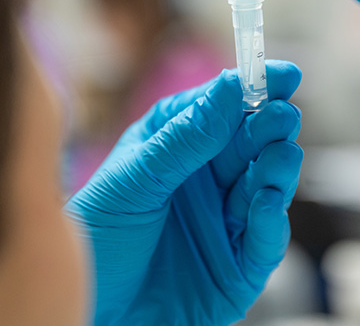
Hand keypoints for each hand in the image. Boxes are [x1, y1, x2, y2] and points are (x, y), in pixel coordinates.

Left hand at [64, 61, 302, 325]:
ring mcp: (224, 219)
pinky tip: (265, 202)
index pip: (222, 108)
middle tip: (282, 113)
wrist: (93, 305)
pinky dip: (270, 221)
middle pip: (250, 143)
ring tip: (280, 152)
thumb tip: (230, 85)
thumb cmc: (100, 233)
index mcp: (179, 144)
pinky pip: (264, 239)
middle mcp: (206, 177)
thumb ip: (185, 137)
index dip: (252, 88)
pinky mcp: (238, 264)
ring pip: (265, 184)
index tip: (281, 73)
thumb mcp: (137, 178)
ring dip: (276, 167)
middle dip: (269, 125)